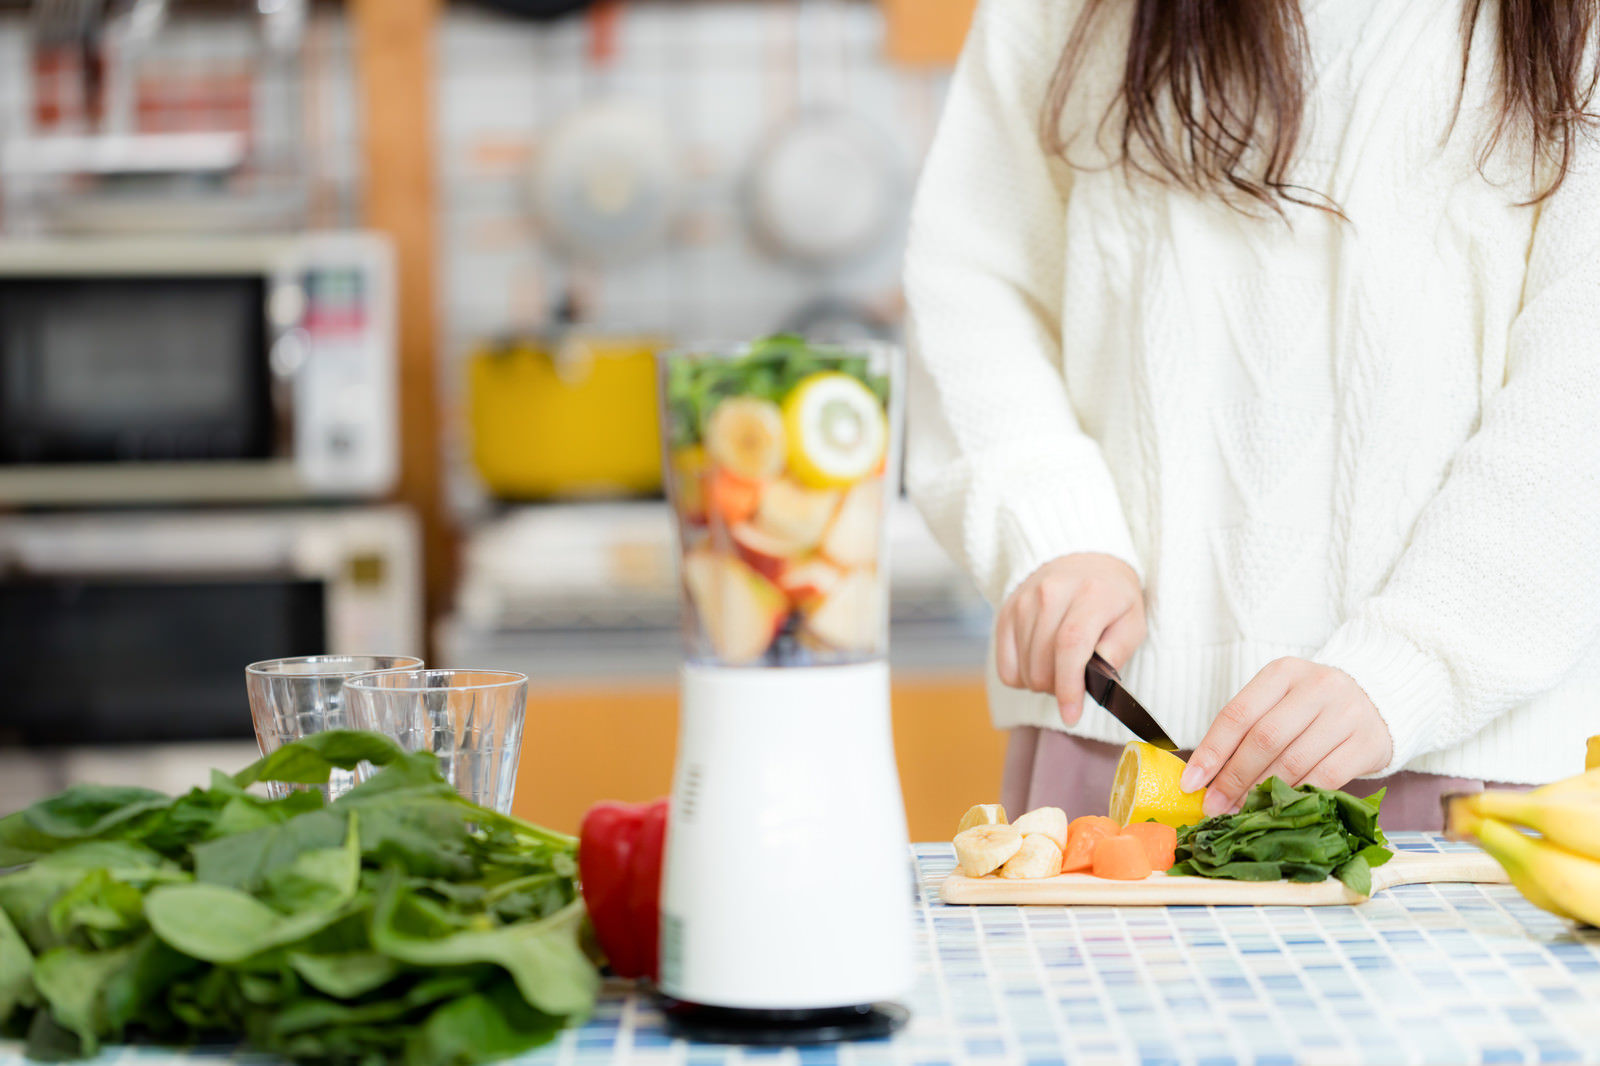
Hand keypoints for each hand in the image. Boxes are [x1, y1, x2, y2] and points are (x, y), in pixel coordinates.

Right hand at [995, 553, 1145, 725]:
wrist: (1082, 559)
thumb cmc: (1112, 598)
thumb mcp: (1133, 620)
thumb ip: (1119, 650)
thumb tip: (1096, 679)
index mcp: (1091, 594)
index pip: (1070, 645)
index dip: (1069, 686)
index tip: (1072, 714)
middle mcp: (1051, 593)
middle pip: (1043, 664)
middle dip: (1059, 689)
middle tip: (1076, 682)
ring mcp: (1023, 601)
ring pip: (1024, 670)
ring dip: (1042, 683)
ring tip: (1060, 669)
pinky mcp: (1005, 611)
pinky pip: (1005, 667)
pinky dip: (1022, 677)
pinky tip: (1040, 664)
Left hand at [1180, 658, 1393, 815]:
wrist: (1380, 700)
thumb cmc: (1314, 708)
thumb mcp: (1279, 703)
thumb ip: (1246, 731)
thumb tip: (1205, 777)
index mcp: (1282, 673)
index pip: (1237, 714)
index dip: (1211, 751)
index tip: (1190, 782)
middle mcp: (1316, 687)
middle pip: (1264, 738)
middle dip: (1233, 778)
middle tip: (1214, 806)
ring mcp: (1346, 713)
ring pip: (1294, 760)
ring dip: (1262, 792)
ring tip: (1241, 812)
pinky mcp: (1368, 742)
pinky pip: (1326, 777)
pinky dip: (1298, 796)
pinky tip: (1280, 809)